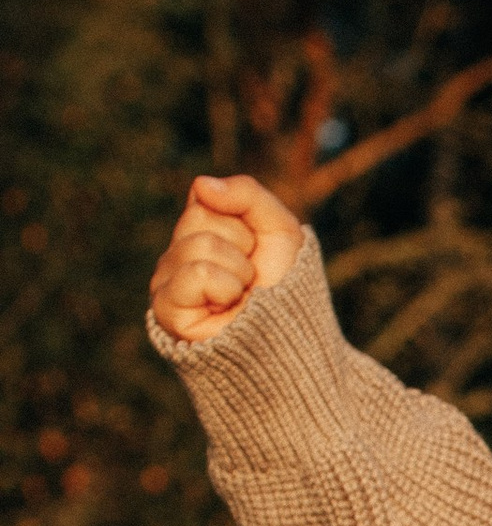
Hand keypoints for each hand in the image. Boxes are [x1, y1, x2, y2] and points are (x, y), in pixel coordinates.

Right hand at [150, 173, 307, 340]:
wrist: (291, 342)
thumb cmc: (285, 289)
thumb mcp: (279, 229)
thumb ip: (247, 196)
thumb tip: (200, 183)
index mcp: (199, 232)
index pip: (205, 195)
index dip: (244, 220)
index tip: (257, 249)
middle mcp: (177, 254)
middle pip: (200, 216)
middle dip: (242, 245)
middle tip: (250, 278)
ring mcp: (167, 280)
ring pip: (200, 243)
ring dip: (238, 272)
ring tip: (241, 296)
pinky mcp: (166, 308)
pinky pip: (196, 272)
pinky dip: (225, 288)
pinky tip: (226, 308)